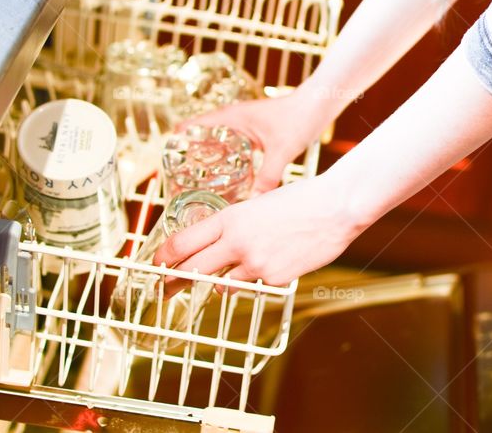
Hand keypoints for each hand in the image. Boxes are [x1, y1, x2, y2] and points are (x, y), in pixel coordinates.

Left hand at [153, 174, 369, 292]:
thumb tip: (219, 244)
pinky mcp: (273, 279)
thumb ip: (235, 226)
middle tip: (165, 290)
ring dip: (225, 279)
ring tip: (247, 262)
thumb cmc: (301, 200)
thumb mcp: (257, 204)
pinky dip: (258, 277)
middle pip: (192, 270)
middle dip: (174, 282)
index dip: (164, 257)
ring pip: (223, 283)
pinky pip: (254, 285)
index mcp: (230, 218)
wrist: (335, 207)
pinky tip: (278, 258)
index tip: (156, 265)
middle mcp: (236, 242)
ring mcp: (255, 263)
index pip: (183, 242)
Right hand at [178, 91, 328, 194]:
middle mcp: (234, 118)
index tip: (168, 161)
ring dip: (206, 156)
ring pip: (216, 140)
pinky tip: (229, 177)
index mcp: (232, 117)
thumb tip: (253, 204)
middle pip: (200, 135)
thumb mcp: (281, 151)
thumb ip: (267, 177)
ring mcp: (244, 124)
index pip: (193, 125)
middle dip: (189, 155)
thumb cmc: (300, 118)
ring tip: (198, 182)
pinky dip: (225, 157)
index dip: (177, 141)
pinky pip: (232, 145)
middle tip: (180, 180)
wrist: (319, 104)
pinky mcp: (255, 131)